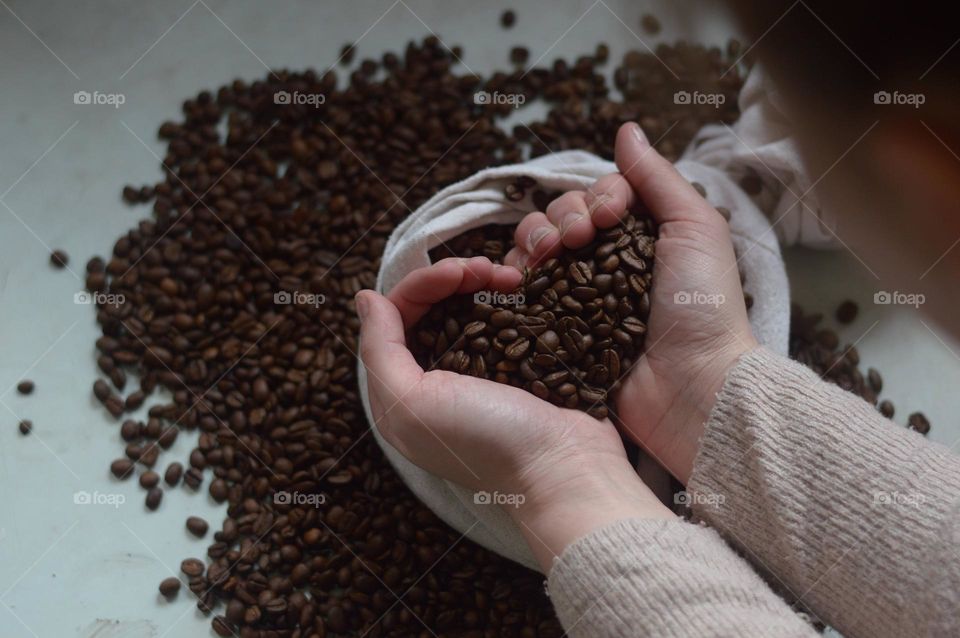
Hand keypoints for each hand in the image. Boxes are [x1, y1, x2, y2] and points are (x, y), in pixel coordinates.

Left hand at [356, 256, 671, 571]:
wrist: (566, 470)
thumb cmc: (485, 442)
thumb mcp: (410, 404)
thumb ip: (378, 350)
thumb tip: (364, 296)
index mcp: (404, 391)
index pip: (398, 316)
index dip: (423, 284)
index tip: (458, 271)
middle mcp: (438, 381)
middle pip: (434, 307)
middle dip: (456, 278)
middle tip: (489, 268)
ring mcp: (482, 374)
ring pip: (470, 308)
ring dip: (487, 282)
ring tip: (514, 275)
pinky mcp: (520, 369)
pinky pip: (507, 321)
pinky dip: (513, 300)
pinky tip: (526, 289)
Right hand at [506, 122, 757, 483]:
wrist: (691, 386)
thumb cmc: (703, 306)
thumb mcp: (695, 229)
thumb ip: (657, 179)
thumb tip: (625, 128)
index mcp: (636, 238)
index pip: (596, 197)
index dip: (595, 197)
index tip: (610, 216)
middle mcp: (602, 264)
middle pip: (559, 218)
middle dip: (562, 218)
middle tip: (579, 241)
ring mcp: (575, 298)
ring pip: (533, 250)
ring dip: (534, 240)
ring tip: (549, 257)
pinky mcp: (553, 330)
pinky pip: (520, 293)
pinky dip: (514, 276)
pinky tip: (521, 276)